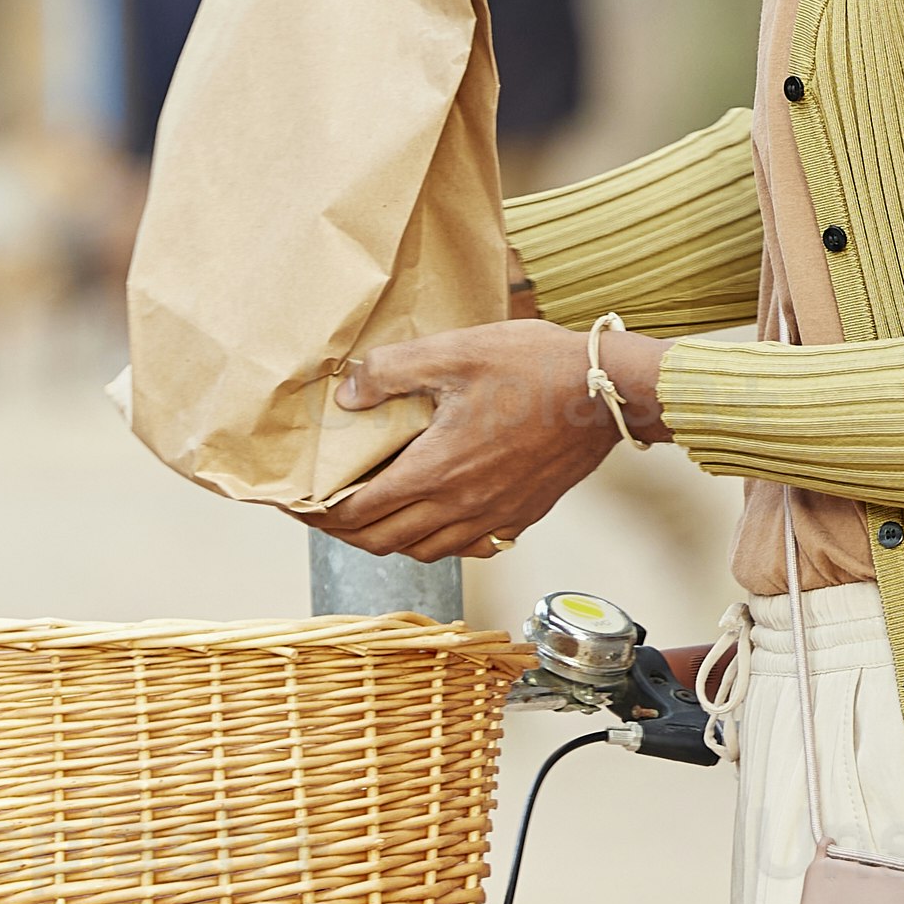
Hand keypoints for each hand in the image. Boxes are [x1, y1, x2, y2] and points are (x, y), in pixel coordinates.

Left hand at [307, 319, 662, 562]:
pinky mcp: (520, 516)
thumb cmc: (536, 367)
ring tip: (372, 517)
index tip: (298, 505)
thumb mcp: (453, 351)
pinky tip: (435, 518)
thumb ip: (391, 372)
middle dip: (343, 534)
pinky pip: (466, 546)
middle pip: (383, 542)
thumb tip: (348, 394)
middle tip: (323, 514)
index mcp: (435, 471)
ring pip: (424, 551)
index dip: (318, 514)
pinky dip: (437, 541)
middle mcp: (461, 506)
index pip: (358, 513)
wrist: (605, 391)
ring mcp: (493, 517)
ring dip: (389, 540)